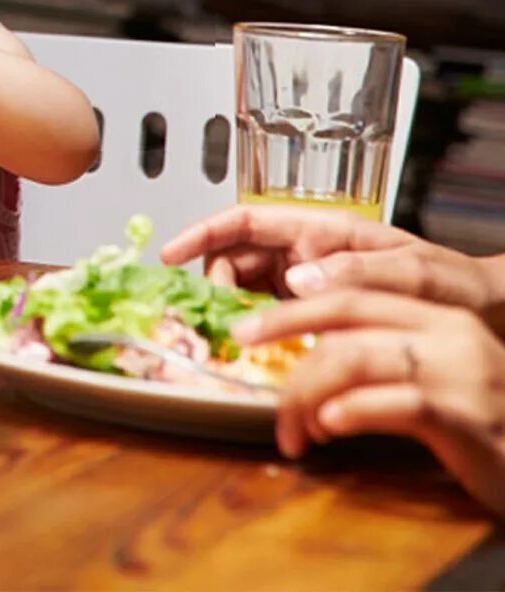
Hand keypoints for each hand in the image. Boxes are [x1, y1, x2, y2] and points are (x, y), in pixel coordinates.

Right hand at [161, 205, 504, 323]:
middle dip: (213, 280)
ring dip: (231, 306)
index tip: (171, 254)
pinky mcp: (315, 309)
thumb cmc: (453, 284)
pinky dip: (254, 324)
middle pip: (236, 256)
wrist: (483, 312)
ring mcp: (309, 279)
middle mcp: (308, 251)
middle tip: (218, 318)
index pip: (246, 219)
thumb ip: (354, 269)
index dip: (202, 232)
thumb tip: (297, 279)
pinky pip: (268, 310)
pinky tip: (258, 348)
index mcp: (323, 229)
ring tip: (235, 336)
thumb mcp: (411, 270)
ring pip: (246, 285)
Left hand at [234, 289, 504, 516]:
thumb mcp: (436, 377)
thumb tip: (310, 360)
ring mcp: (460, 372)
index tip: (249, 325)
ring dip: (306, 392)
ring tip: (290, 426)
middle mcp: (449, 333)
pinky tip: (327, 427)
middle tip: (242, 353)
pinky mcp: (466, 416)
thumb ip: (384, 356)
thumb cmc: (486, 425)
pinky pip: (391, 404)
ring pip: (354, 359)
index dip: (294, 307)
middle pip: (345, 316)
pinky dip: (348, 413)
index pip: (351, 293)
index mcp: (438, 315)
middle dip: (284, 332)